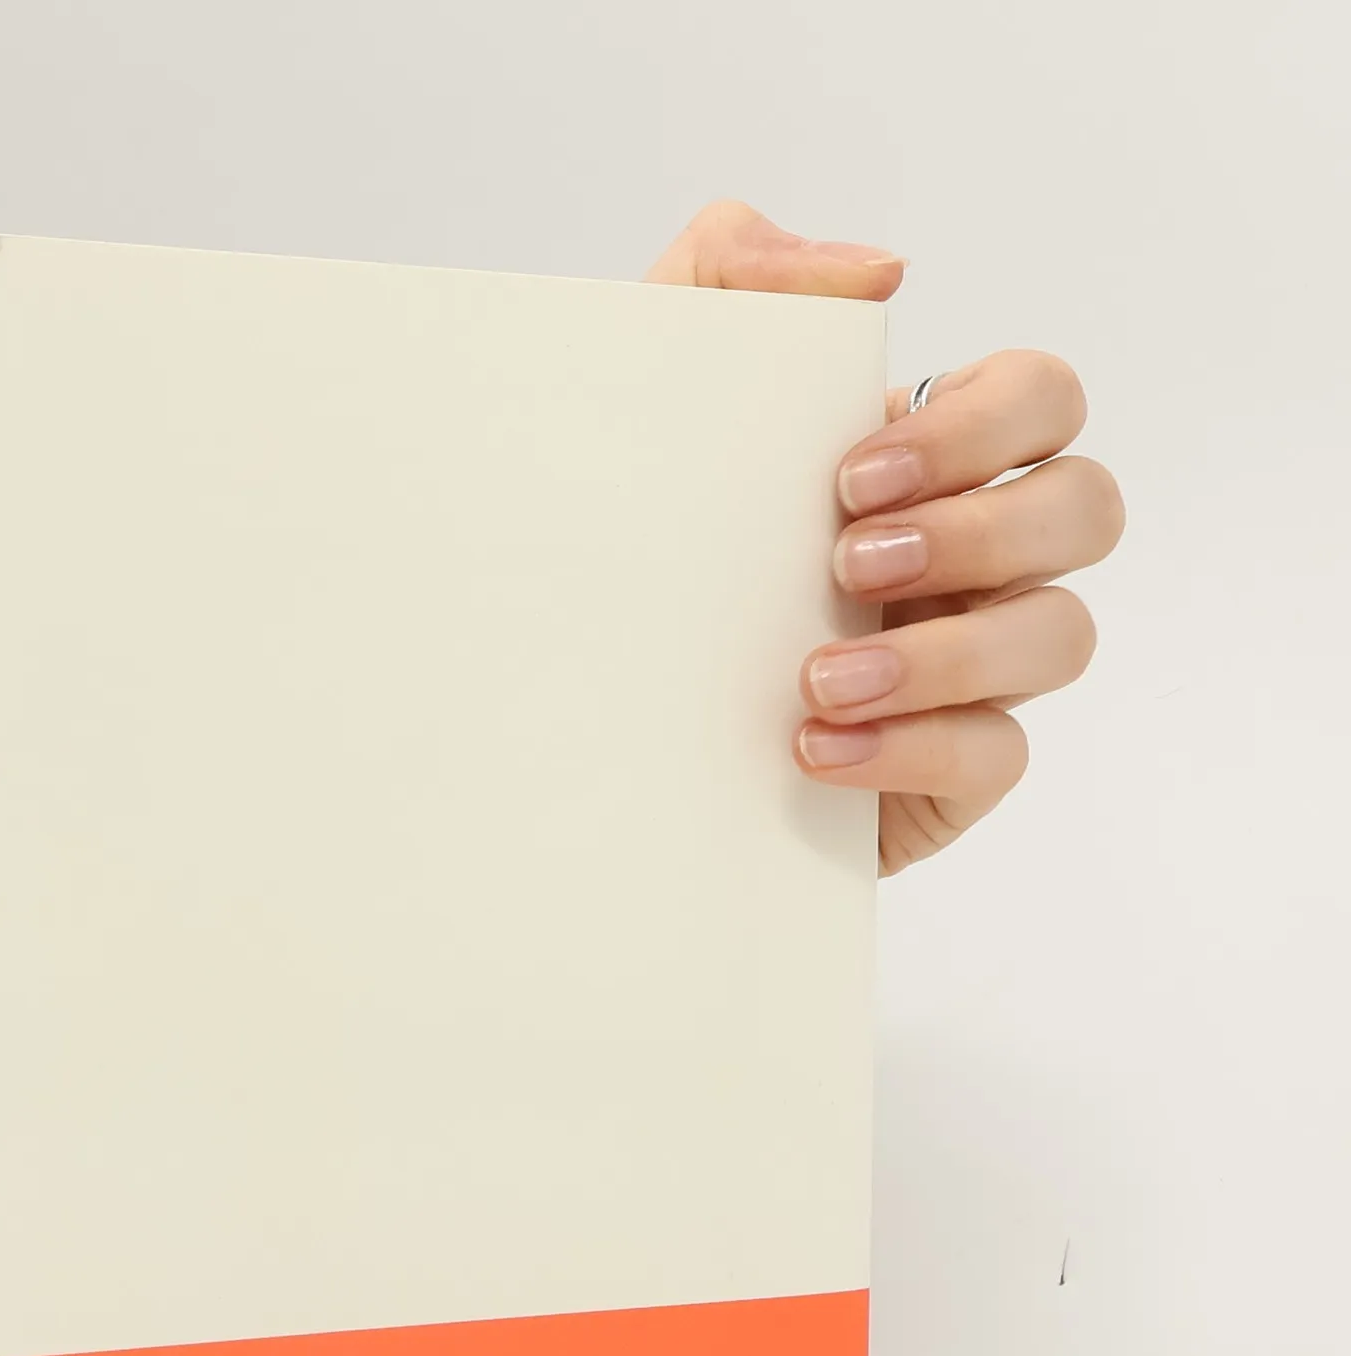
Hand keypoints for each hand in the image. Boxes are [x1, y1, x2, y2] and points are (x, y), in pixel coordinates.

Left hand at [647, 201, 1123, 873]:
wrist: (581, 705)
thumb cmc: (632, 538)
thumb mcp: (645, 387)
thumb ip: (731, 276)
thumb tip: (880, 275)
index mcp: (928, 460)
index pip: (1040, 400)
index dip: (980, 428)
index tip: (849, 474)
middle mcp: (973, 554)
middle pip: (1085, 508)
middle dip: (980, 532)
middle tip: (849, 565)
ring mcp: (972, 665)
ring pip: (1062, 636)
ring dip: (947, 655)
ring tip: (816, 679)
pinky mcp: (949, 769)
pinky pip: (998, 755)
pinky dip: (913, 750)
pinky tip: (815, 747)